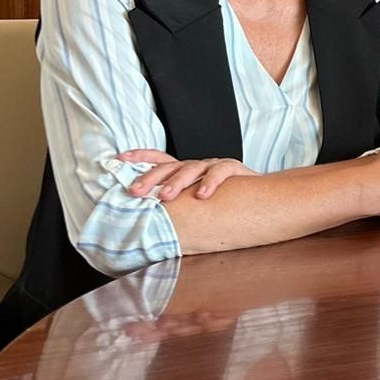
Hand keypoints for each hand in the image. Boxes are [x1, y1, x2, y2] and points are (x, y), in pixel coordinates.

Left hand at [121, 149, 256, 201]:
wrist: (260, 197)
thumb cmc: (224, 202)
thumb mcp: (195, 201)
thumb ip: (178, 205)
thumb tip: (145, 223)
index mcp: (185, 171)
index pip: (159, 159)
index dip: (139, 157)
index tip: (119, 159)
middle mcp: (196, 166)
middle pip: (169, 166)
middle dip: (150, 178)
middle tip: (135, 191)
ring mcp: (213, 165)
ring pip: (191, 168)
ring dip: (177, 182)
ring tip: (166, 196)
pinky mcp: (232, 168)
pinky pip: (220, 172)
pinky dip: (210, 183)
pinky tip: (203, 195)